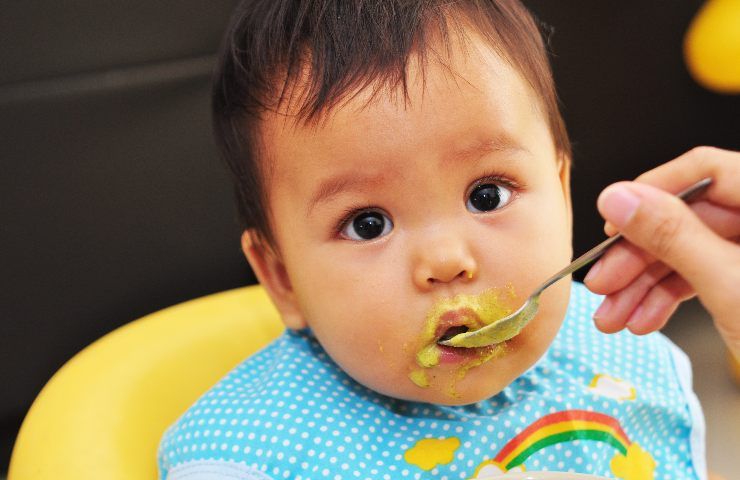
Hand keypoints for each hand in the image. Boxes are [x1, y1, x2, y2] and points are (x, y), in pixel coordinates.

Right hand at [583, 147, 739, 357]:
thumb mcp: (732, 286)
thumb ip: (673, 236)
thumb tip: (620, 198)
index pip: (706, 171)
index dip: (651, 193)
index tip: (613, 220)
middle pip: (688, 220)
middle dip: (638, 259)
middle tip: (602, 283)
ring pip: (688, 254)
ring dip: (643, 287)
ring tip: (614, 317)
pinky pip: (701, 279)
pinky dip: (668, 302)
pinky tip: (644, 321)